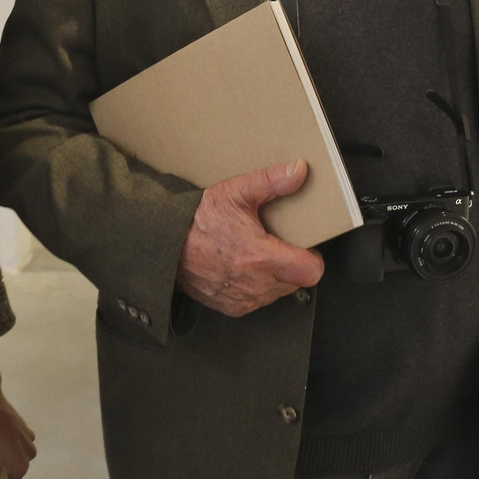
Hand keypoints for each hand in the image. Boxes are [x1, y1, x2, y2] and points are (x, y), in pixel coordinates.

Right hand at [176, 161, 323, 317]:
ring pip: (279, 292)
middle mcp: (255, 284)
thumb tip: (298, 171)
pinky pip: (259, 301)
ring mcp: (244, 299)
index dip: (312, 258)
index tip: (304, 246)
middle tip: (276, 244)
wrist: (166, 245)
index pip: (311, 271)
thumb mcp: (235, 192)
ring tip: (257, 255)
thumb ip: (271, 181)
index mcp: (261, 257)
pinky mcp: (233, 307)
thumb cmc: (198, 220)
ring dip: (275, 276)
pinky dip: (257, 287)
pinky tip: (243, 268)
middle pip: (297, 281)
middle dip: (292, 264)